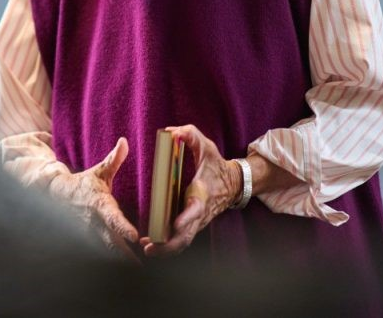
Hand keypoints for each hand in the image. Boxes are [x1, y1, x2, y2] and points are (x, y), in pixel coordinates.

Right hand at [47, 137, 139, 261]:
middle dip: (126, 256)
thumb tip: (124, 141)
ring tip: (138, 271)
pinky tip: (126, 268)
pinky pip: (102, 253)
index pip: (113, 217)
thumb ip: (114, 159)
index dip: (123, 227)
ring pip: (107, 252)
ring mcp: (90, 234)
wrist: (59, 195)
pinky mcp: (88, 240)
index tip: (135, 237)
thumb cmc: (85, 183)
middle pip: (111, 242)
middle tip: (141, 266)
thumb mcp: (99, 171)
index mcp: (100, 204)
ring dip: (121, 261)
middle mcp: (94, 222)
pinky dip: (113, 261)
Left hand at [140, 124, 240, 256]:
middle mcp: (200, 212)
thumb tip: (171, 131)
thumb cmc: (217, 165)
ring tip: (148, 250)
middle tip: (149, 247)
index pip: (195, 210)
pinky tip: (154, 246)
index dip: (186, 219)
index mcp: (201, 194)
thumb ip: (189, 134)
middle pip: (187, 236)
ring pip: (185, 241)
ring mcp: (198, 221)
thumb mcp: (206, 146)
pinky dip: (170, 246)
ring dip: (167, 249)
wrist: (235, 183)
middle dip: (169, 245)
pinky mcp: (195, 225)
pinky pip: (184, 239)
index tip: (174, 225)